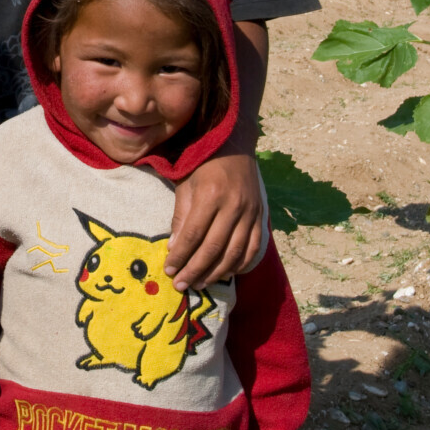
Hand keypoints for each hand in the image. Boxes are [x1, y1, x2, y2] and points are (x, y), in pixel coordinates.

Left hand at [165, 149, 262, 289]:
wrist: (234, 144)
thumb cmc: (202, 163)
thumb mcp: (185, 184)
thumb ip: (181, 217)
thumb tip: (174, 249)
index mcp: (211, 195)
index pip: (194, 235)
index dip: (181, 256)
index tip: (169, 271)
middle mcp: (234, 206)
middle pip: (214, 248)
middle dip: (195, 270)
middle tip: (181, 285)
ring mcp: (250, 212)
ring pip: (234, 252)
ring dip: (216, 272)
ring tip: (200, 283)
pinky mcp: (261, 216)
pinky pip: (253, 247)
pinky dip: (240, 264)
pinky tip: (226, 273)